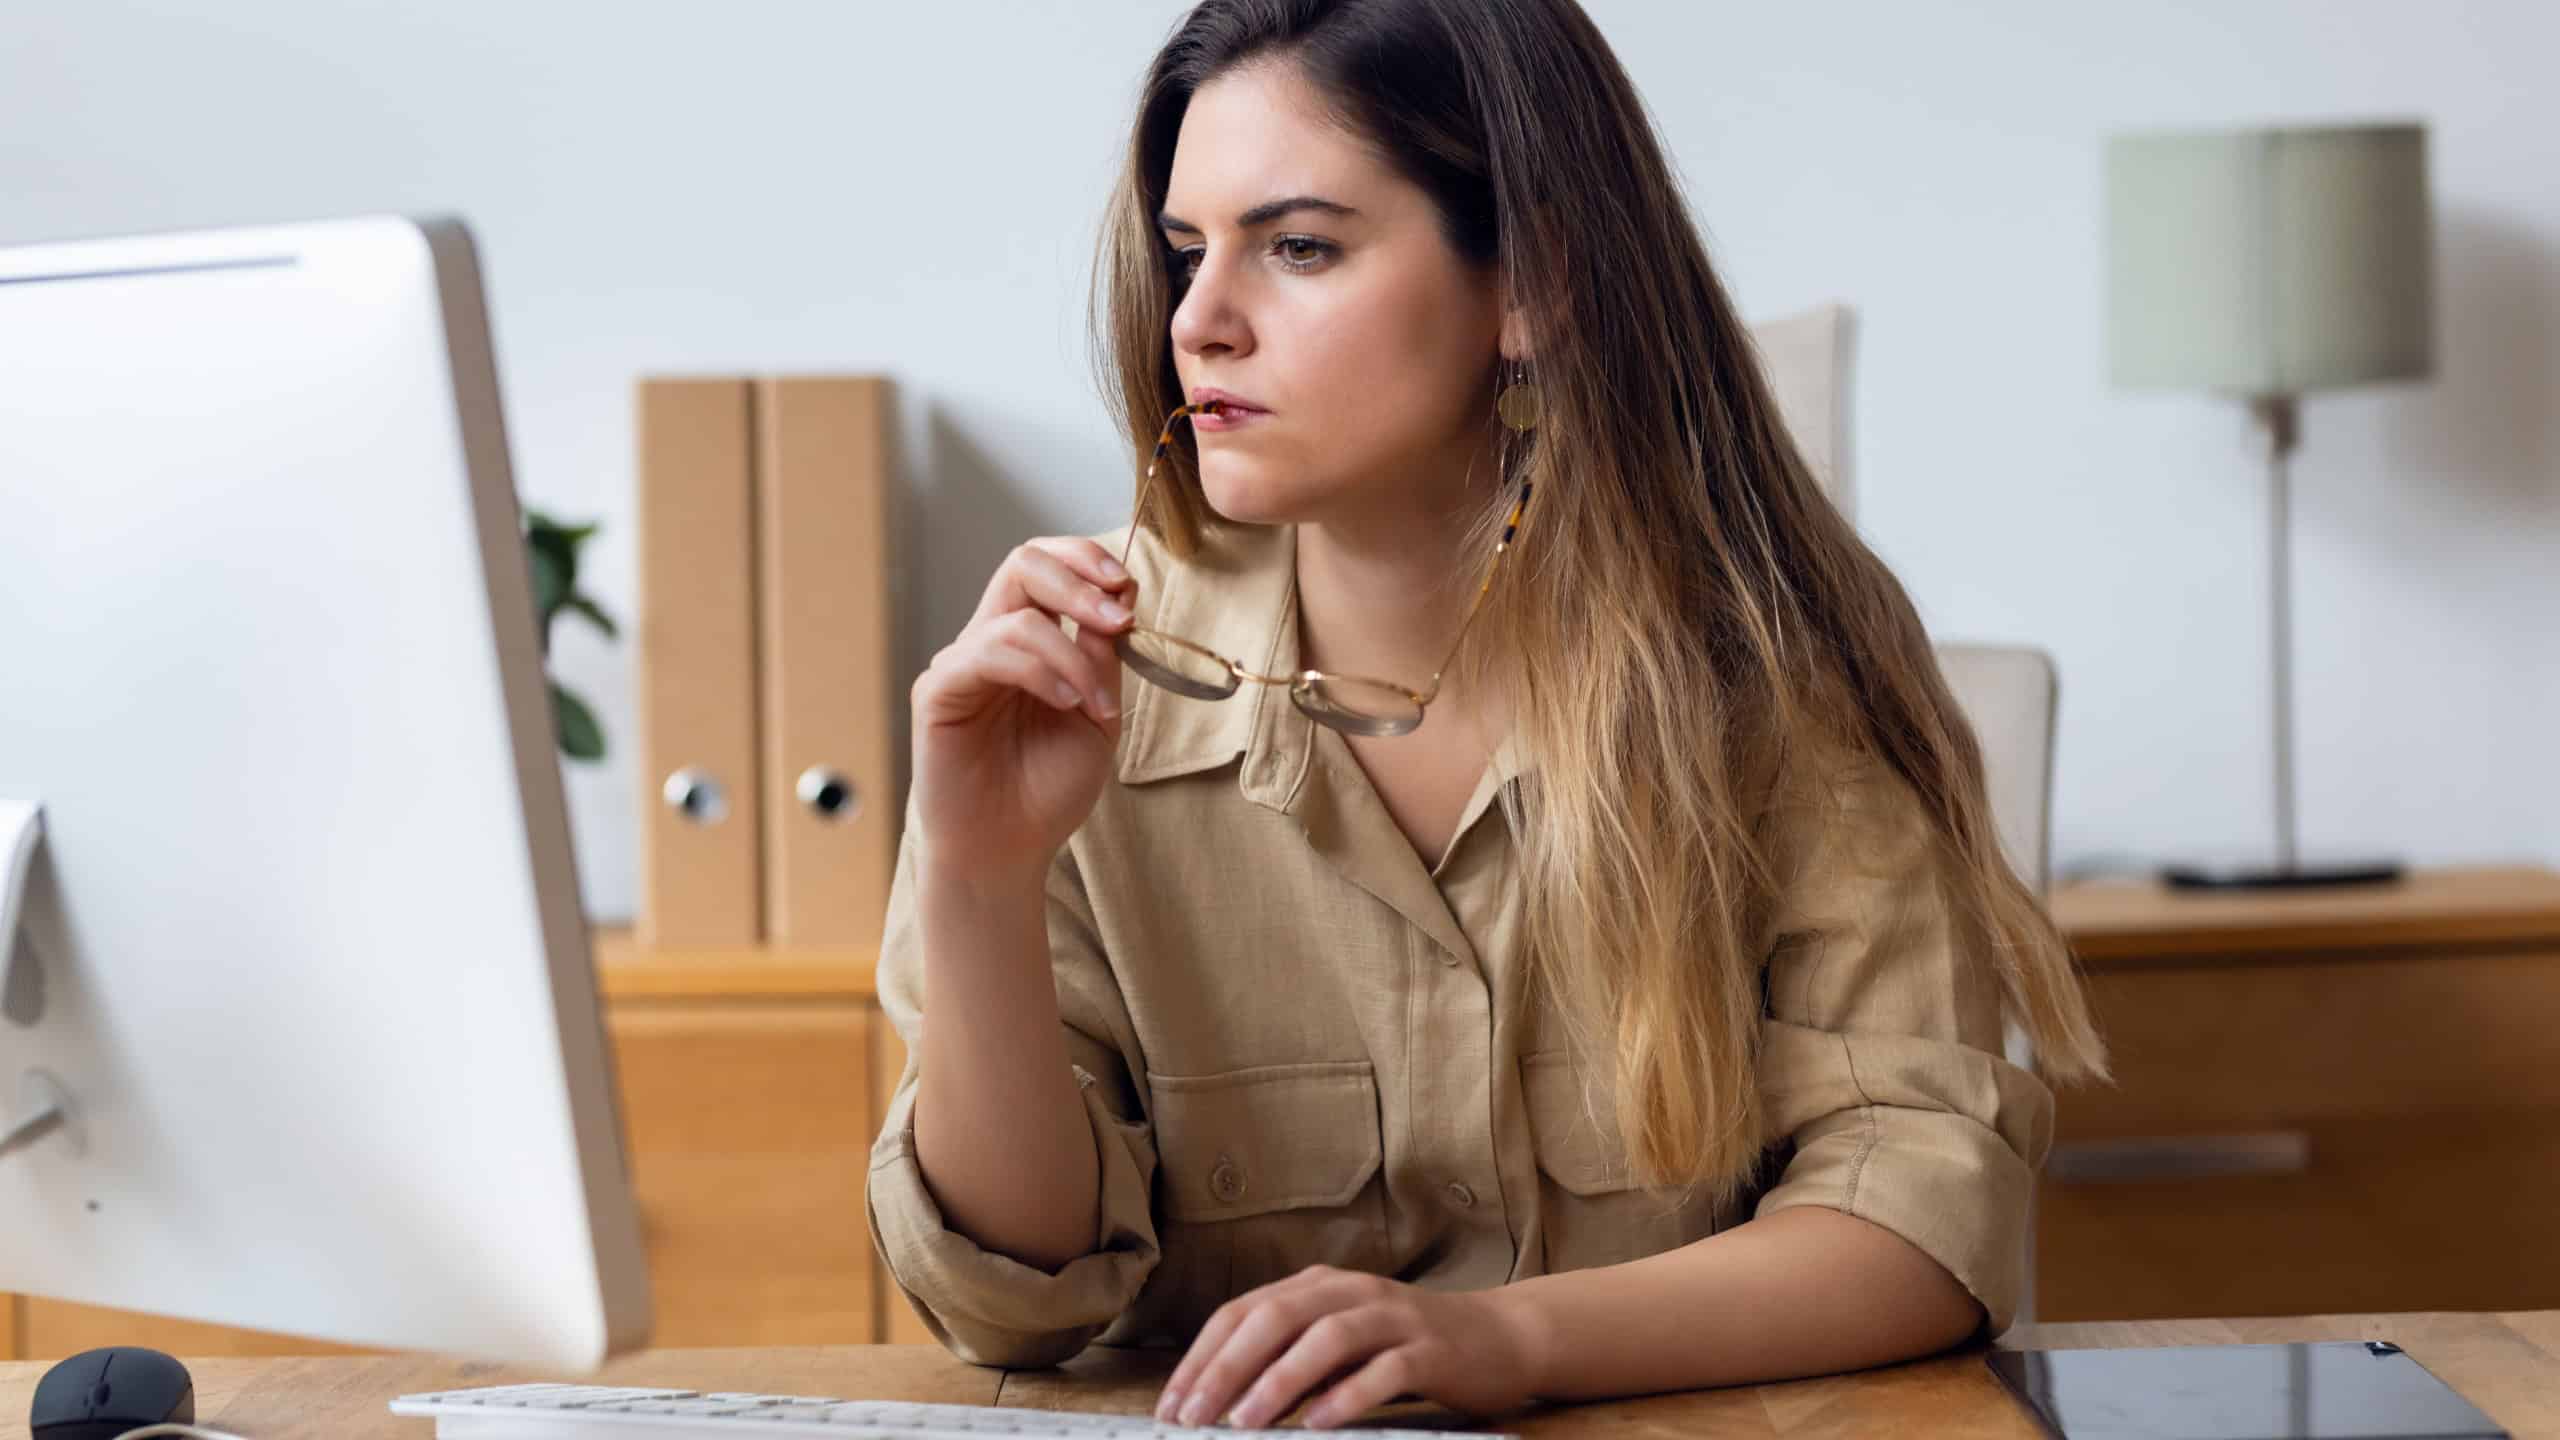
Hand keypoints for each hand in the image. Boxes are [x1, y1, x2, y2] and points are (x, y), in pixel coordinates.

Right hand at [910, 538, 1136, 882]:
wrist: (1009, 849)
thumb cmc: (1047, 789)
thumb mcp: (1097, 716)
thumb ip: (1101, 658)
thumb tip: (1116, 600)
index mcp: (1029, 640)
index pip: (1049, 567)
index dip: (1089, 563)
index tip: (1128, 592)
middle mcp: (991, 640)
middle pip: (1024, 562)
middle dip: (1079, 579)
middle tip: (1119, 616)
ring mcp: (962, 662)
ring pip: (1017, 614)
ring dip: (1072, 653)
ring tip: (1095, 703)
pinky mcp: (939, 690)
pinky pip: (989, 653)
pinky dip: (1040, 671)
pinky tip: (1066, 702)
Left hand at [1154, 1266, 1544, 1430]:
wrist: (1500, 1338)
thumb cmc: (1406, 1348)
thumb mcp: (1341, 1344)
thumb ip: (1291, 1360)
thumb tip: (1224, 1403)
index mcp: (1319, 1286)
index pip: (1243, 1311)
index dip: (1202, 1357)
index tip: (1170, 1405)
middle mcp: (1352, 1291)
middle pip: (1275, 1318)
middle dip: (1226, 1368)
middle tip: (1192, 1417)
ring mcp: (1394, 1318)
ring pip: (1326, 1339)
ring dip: (1278, 1382)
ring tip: (1242, 1424)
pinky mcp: (1430, 1350)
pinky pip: (1384, 1371)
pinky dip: (1347, 1396)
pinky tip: (1318, 1425)